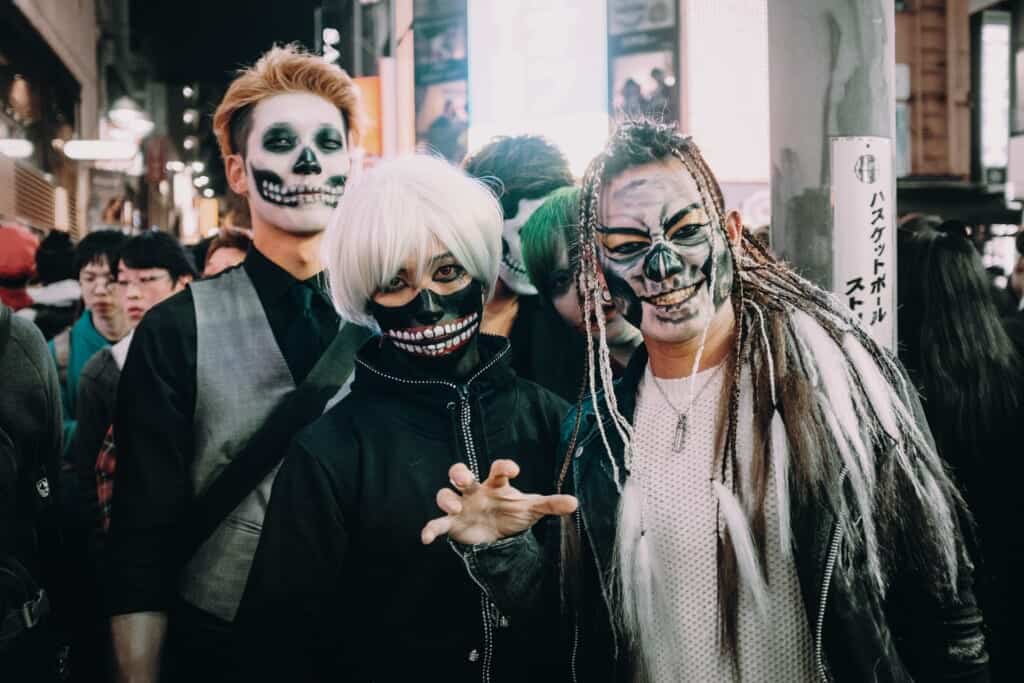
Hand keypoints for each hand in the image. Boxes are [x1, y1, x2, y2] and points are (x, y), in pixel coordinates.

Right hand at [421, 459, 577, 545]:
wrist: (496, 534)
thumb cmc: (511, 513)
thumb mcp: (531, 509)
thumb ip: (551, 504)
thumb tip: (575, 502)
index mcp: (496, 485)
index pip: (497, 470)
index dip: (503, 467)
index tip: (513, 470)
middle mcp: (475, 491)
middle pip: (461, 473)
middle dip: (459, 473)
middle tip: (464, 479)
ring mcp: (461, 506)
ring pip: (445, 494)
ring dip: (446, 499)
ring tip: (454, 507)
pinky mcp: (452, 524)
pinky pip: (436, 523)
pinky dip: (430, 528)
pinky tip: (426, 537)